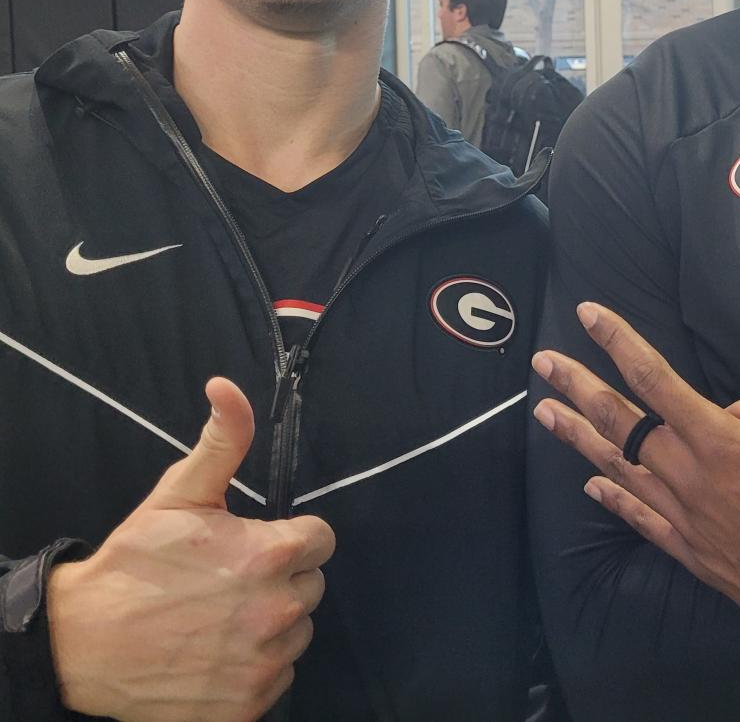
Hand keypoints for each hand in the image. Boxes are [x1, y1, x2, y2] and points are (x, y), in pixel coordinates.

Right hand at [46, 377, 335, 721]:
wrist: (82, 645)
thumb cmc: (136, 562)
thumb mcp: (180, 492)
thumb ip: (222, 439)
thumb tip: (227, 387)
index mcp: (271, 554)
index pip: (321, 539)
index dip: (291, 538)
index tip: (257, 544)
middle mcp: (277, 611)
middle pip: (311, 586)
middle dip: (281, 578)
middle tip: (231, 580)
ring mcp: (263, 664)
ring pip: (297, 633)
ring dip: (271, 624)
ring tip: (220, 616)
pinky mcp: (246, 706)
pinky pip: (278, 679)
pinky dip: (255, 667)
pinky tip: (216, 652)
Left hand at [531, 302, 739, 644]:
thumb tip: (735, 414)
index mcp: (720, 439)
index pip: (655, 378)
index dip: (618, 342)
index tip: (589, 315)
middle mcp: (690, 476)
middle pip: (621, 423)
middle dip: (578, 386)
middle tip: (543, 363)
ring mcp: (686, 518)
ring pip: (619, 469)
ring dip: (579, 438)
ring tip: (545, 413)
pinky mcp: (693, 553)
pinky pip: (642, 519)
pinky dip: (613, 498)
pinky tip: (591, 484)